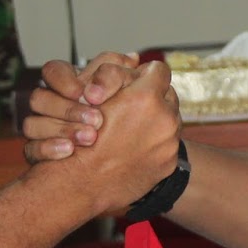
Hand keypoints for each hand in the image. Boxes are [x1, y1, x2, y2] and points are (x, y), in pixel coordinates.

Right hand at [22, 52, 149, 163]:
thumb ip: (123, 75)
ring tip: (90, 138)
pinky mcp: (38, 152)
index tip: (84, 92)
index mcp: (68, 85)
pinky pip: (30, 149)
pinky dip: (49, 149)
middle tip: (98, 120)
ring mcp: (41, 129)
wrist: (114, 163)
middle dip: (69, 109)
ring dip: (62, 129)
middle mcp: (51, 105)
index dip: (64, 79)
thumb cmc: (120, 121)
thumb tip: (132, 58)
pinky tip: (69, 151)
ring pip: (32, 124)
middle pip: (39, 98)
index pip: (53, 71)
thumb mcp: (126, 95)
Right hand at [56, 59, 181, 213]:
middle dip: (151, 98)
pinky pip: (167, 143)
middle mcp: (164, 120)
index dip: (142, 75)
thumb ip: (114, 72)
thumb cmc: (79, 139)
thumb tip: (136, 61)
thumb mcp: (90, 93)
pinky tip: (133, 147)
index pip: (158, 70)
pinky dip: (154, 142)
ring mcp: (169, 144)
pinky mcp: (168, 163)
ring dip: (154, 120)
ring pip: (169, 119)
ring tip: (131, 128)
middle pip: (167, 95)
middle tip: (131, 106)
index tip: (132, 83)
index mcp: (146, 98)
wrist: (79, 185)